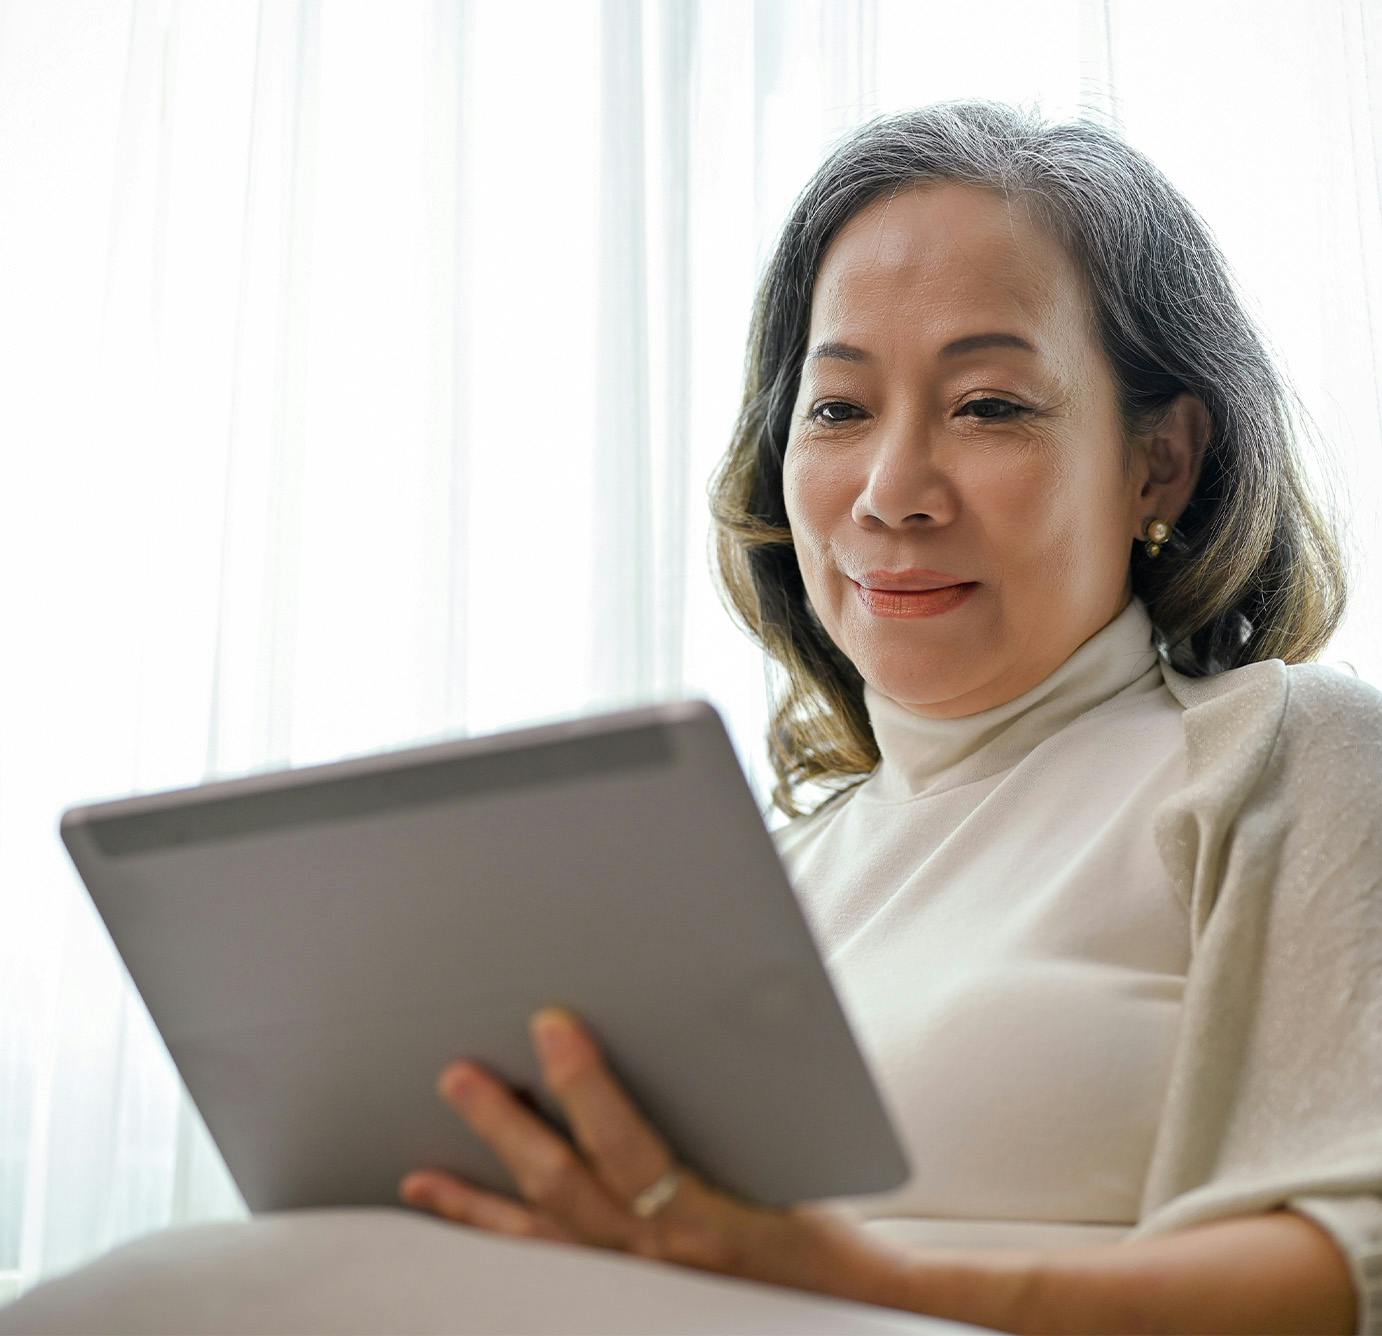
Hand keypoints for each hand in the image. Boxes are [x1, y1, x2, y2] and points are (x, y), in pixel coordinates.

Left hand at [398, 1006, 890, 1302]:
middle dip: (504, 1127)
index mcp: (707, 1217)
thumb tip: (700, 1027)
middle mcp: (660, 1256)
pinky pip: (546, 1269)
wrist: (841, 1309)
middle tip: (456, 1073)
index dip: (586, 1086)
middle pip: (563, 1186)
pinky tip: (454, 1217)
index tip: (551, 1024)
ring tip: (422, 1173)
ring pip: (539, 1239)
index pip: (631, 1146)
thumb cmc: (821, 1230)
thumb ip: (739, 1107)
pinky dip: (495, 1241)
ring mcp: (635, 1282)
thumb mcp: (792, 1161)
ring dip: (476, 1201)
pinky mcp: (623, 1294)